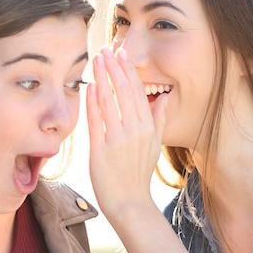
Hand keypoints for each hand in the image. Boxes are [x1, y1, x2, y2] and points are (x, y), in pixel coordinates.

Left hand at [86, 47, 167, 222]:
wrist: (129, 203)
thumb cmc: (139, 174)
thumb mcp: (155, 145)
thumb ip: (159, 119)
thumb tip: (163, 97)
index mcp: (148, 127)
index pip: (138, 91)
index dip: (128, 71)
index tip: (122, 54)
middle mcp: (134, 130)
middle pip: (124, 91)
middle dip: (114, 68)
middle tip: (106, 49)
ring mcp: (117, 140)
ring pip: (109, 101)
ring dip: (102, 78)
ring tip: (96, 61)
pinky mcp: (100, 150)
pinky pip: (95, 120)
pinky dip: (92, 102)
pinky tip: (88, 86)